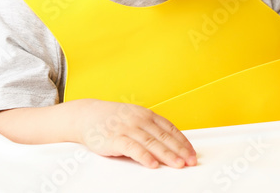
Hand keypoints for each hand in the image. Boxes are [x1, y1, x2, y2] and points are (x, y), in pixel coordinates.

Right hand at [72, 99, 197, 168]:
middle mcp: (139, 120)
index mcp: (147, 115)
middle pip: (164, 136)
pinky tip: (153, 164)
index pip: (170, 129)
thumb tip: (170, 143)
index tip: (192, 153)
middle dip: (179, 150)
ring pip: (152, 143)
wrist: (87, 116)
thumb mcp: (135, 118)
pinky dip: (144, 156)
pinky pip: (133, 148)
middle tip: (191, 161)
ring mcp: (128, 129)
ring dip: (167, 155)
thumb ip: (151, 128)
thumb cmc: (113, 119)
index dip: (183, 142)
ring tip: (178, 164)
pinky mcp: (115, 139)